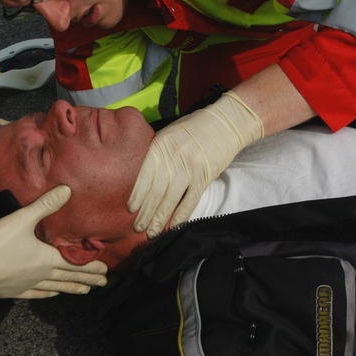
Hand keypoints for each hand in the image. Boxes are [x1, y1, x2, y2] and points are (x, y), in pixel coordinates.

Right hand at [0, 186, 107, 298]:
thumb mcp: (22, 219)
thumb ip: (46, 206)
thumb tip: (67, 190)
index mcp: (46, 258)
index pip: (74, 263)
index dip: (91, 267)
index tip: (105, 272)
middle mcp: (41, 274)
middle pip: (69, 277)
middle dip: (87, 280)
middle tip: (103, 284)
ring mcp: (27, 285)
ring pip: (56, 288)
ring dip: (72, 289)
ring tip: (84, 291)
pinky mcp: (13, 292)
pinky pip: (36, 294)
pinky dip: (48, 294)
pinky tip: (52, 294)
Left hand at [128, 91, 263, 236]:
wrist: (224, 123)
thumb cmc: (192, 129)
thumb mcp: (167, 135)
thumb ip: (154, 154)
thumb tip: (138, 179)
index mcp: (159, 146)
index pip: (143, 176)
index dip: (136, 195)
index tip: (130, 210)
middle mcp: (172, 158)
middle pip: (155, 191)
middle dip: (145, 212)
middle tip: (137, 228)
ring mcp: (189, 168)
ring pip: (170, 199)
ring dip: (160, 219)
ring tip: (151, 232)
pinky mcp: (205, 176)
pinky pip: (190, 200)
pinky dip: (181, 215)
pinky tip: (173, 226)